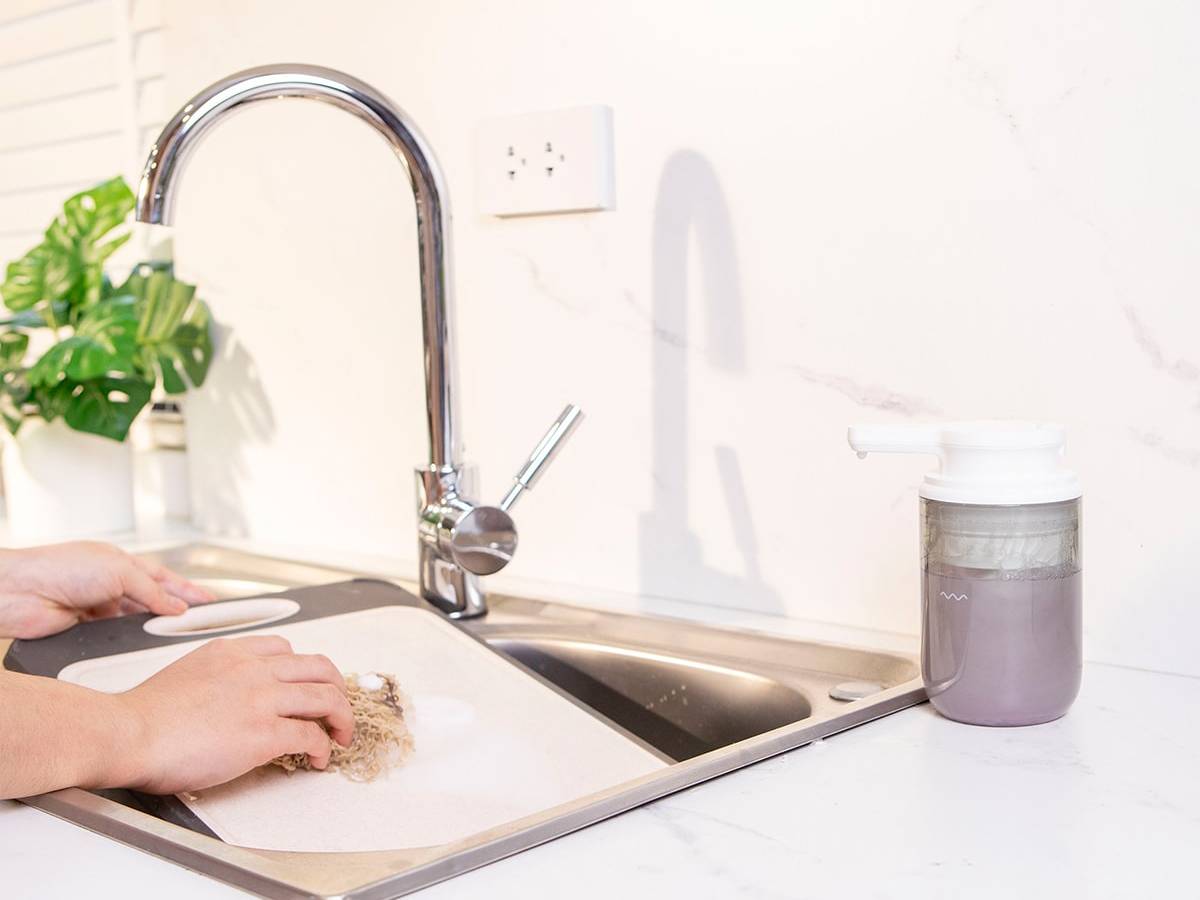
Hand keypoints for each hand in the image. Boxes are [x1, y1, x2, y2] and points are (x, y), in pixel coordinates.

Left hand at [0, 541, 213, 638]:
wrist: (19, 593)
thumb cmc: (58, 568)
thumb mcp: (119, 571)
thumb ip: (151, 590)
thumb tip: (174, 605)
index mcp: (119, 562)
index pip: (162, 577)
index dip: (187, 590)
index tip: (208, 601)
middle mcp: (108, 584)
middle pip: (151, 600)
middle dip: (173, 611)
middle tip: (197, 622)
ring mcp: (96, 608)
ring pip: (133, 622)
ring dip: (149, 627)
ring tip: (170, 634)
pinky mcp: (83, 631)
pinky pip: (113, 639)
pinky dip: (126, 642)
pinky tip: (137, 644)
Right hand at [110, 635, 353, 793]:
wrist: (128, 732)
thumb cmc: (144, 715)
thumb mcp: (187, 673)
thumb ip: (217, 677)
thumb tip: (230, 699)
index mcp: (232, 652)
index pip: (285, 649)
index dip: (304, 669)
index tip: (308, 685)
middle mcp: (253, 669)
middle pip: (319, 667)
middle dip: (337, 688)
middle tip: (338, 708)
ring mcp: (262, 698)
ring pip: (326, 697)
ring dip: (342, 717)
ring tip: (342, 734)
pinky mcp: (264, 732)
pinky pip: (311, 736)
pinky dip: (323, 748)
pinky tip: (319, 758)